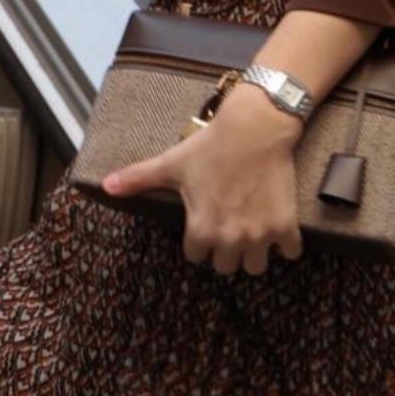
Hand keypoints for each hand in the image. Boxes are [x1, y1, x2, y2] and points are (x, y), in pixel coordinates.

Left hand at [102, 80, 304, 274]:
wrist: (256, 128)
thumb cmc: (211, 146)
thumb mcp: (171, 164)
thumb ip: (138, 179)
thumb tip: (105, 186)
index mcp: (202, 229)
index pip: (196, 257)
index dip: (198, 240)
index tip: (204, 224)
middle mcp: (231, 238)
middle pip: (225, 268)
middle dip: (225, 251)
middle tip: (228, 227)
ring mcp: (260, 235)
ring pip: (255, 267)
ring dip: (253, 254)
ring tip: (251, 233)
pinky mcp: (285, 226)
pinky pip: (289, 253)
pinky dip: (285, 246)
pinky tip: (277, 229)